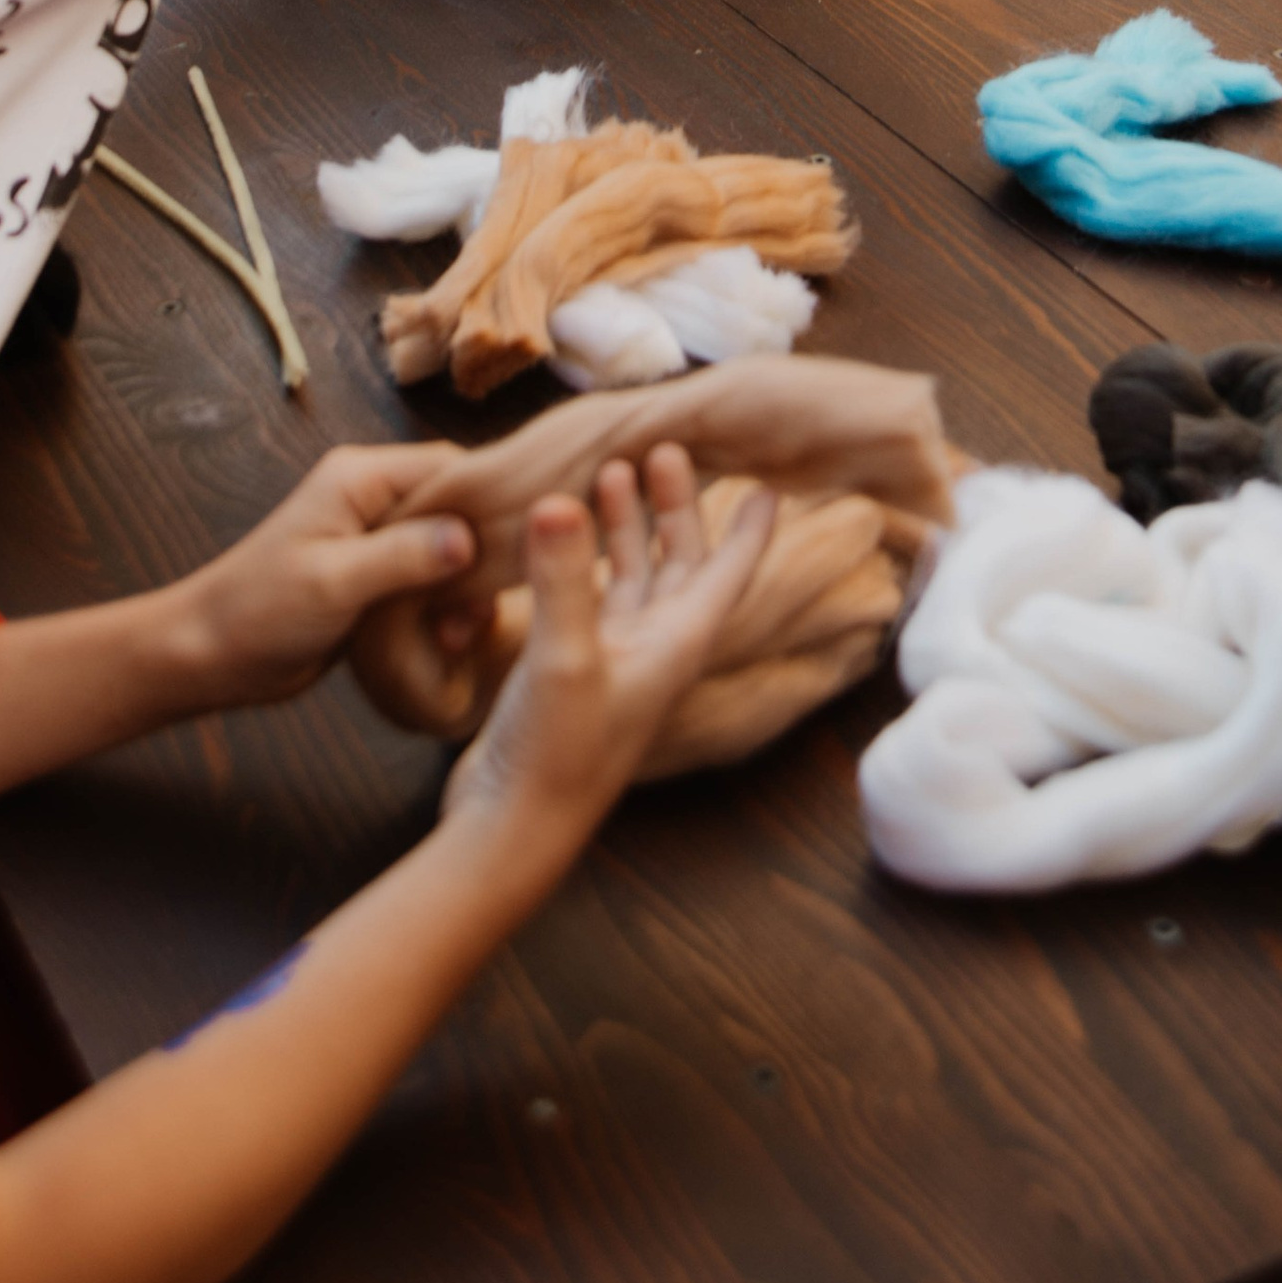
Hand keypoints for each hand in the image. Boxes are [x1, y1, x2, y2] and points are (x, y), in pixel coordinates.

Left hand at [173, 441, 477, 707]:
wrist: (210, 654)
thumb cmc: (259, 610)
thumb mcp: (334, 582)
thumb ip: (402, 556)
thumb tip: (469, 539)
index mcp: (360, 478)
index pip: (447, 467)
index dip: (487, 502)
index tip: (519, 548)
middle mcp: (371, 498)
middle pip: (453, 505)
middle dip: (477, 552)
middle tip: (480, 607)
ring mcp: (373, 536)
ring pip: (446, 546)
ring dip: (461, 586)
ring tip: (459, 632)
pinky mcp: (374, 574)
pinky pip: (428, 577)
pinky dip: (443, 604)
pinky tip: (447, 637)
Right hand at [442, 445, 772, 861]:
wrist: (511, 832)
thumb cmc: (557, 757)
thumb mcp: (565, 658)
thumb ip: (563, 577)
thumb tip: (559, 499)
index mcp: (676, 644)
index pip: (728, 573)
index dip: (749, 528)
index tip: (769, 482)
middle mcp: (651, 650)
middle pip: (679, 565)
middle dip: (675, 508)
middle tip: (662, 450)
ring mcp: (610, 662)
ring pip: (632, 578)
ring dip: (626, 528)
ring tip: (610, 473)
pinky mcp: (568, 672)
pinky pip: (588, 598)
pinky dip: (580, 560)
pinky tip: (560, 535)